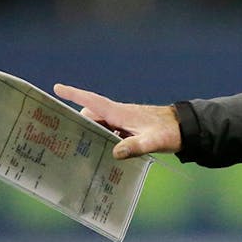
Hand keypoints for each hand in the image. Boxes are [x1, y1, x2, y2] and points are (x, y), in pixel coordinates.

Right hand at [54, 84, 182, 159]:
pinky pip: (110, 132)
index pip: (92, 101)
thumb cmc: (169, 132)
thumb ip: (135, 146)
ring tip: (80, 149)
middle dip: (79, 124)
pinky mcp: (129, 129)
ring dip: (92, 134)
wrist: (185, 128)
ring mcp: (124, 121)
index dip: (74, 94)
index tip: (57, 88)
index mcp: (119, 112)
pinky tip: (104, 154)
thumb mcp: (153, 141)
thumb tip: (116, 152)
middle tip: (64, 137)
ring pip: (101, 126)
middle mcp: (118, 114)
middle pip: (92, 117)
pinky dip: (105, 140)